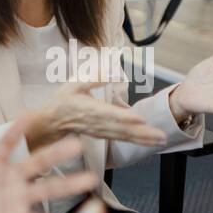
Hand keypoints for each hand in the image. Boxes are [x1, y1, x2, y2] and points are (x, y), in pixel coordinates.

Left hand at [0, 116, 99, 212]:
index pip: (5, 144)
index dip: (16, 131)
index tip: (30, 115)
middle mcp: (9, 180)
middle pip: (37, 163)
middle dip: (57, 154)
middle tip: (77, 144)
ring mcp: (17, 201)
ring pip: (47, 190)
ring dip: (68, 185)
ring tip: (90, 181)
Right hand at [26, 81, 165, 148]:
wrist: (51, 122)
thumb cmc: (63, 100)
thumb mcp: (75, 83)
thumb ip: (95, 77)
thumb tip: (114, 71)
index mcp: (91, 109)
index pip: (110, 115)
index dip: (125, 118)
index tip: (140, 119)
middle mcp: (97, 123)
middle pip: (122, 130)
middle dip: (142, 134)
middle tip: (161, 136)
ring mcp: (101, 131)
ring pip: (124, 136)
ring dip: (143, 139)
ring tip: (160, 140)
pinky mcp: (103, 135)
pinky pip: (121, 138)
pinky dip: (135, 141)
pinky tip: (148, 142)